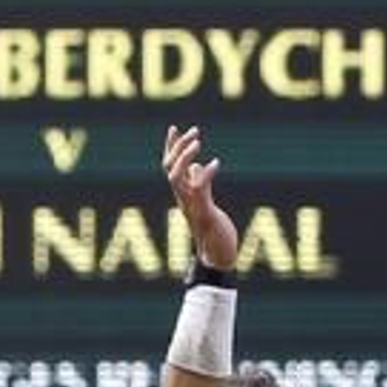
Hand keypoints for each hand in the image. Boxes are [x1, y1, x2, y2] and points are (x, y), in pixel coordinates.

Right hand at [163, 125, 238, 269]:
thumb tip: (199, 167)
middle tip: (195, 132)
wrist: (218, 257)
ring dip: (184, 157)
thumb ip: (200, 185)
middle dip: (177, 147)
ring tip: (198, 142)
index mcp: (183, 195)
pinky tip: (216, 163)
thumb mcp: (206, 203)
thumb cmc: (215, 232)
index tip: (174, 128)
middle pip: (168, 168)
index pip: (170, 167)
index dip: (170, 147)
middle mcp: (183, 199)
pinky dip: (206, 173)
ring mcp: (191, 206)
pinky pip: (198, 189)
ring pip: (175, 177)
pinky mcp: (203, 213)